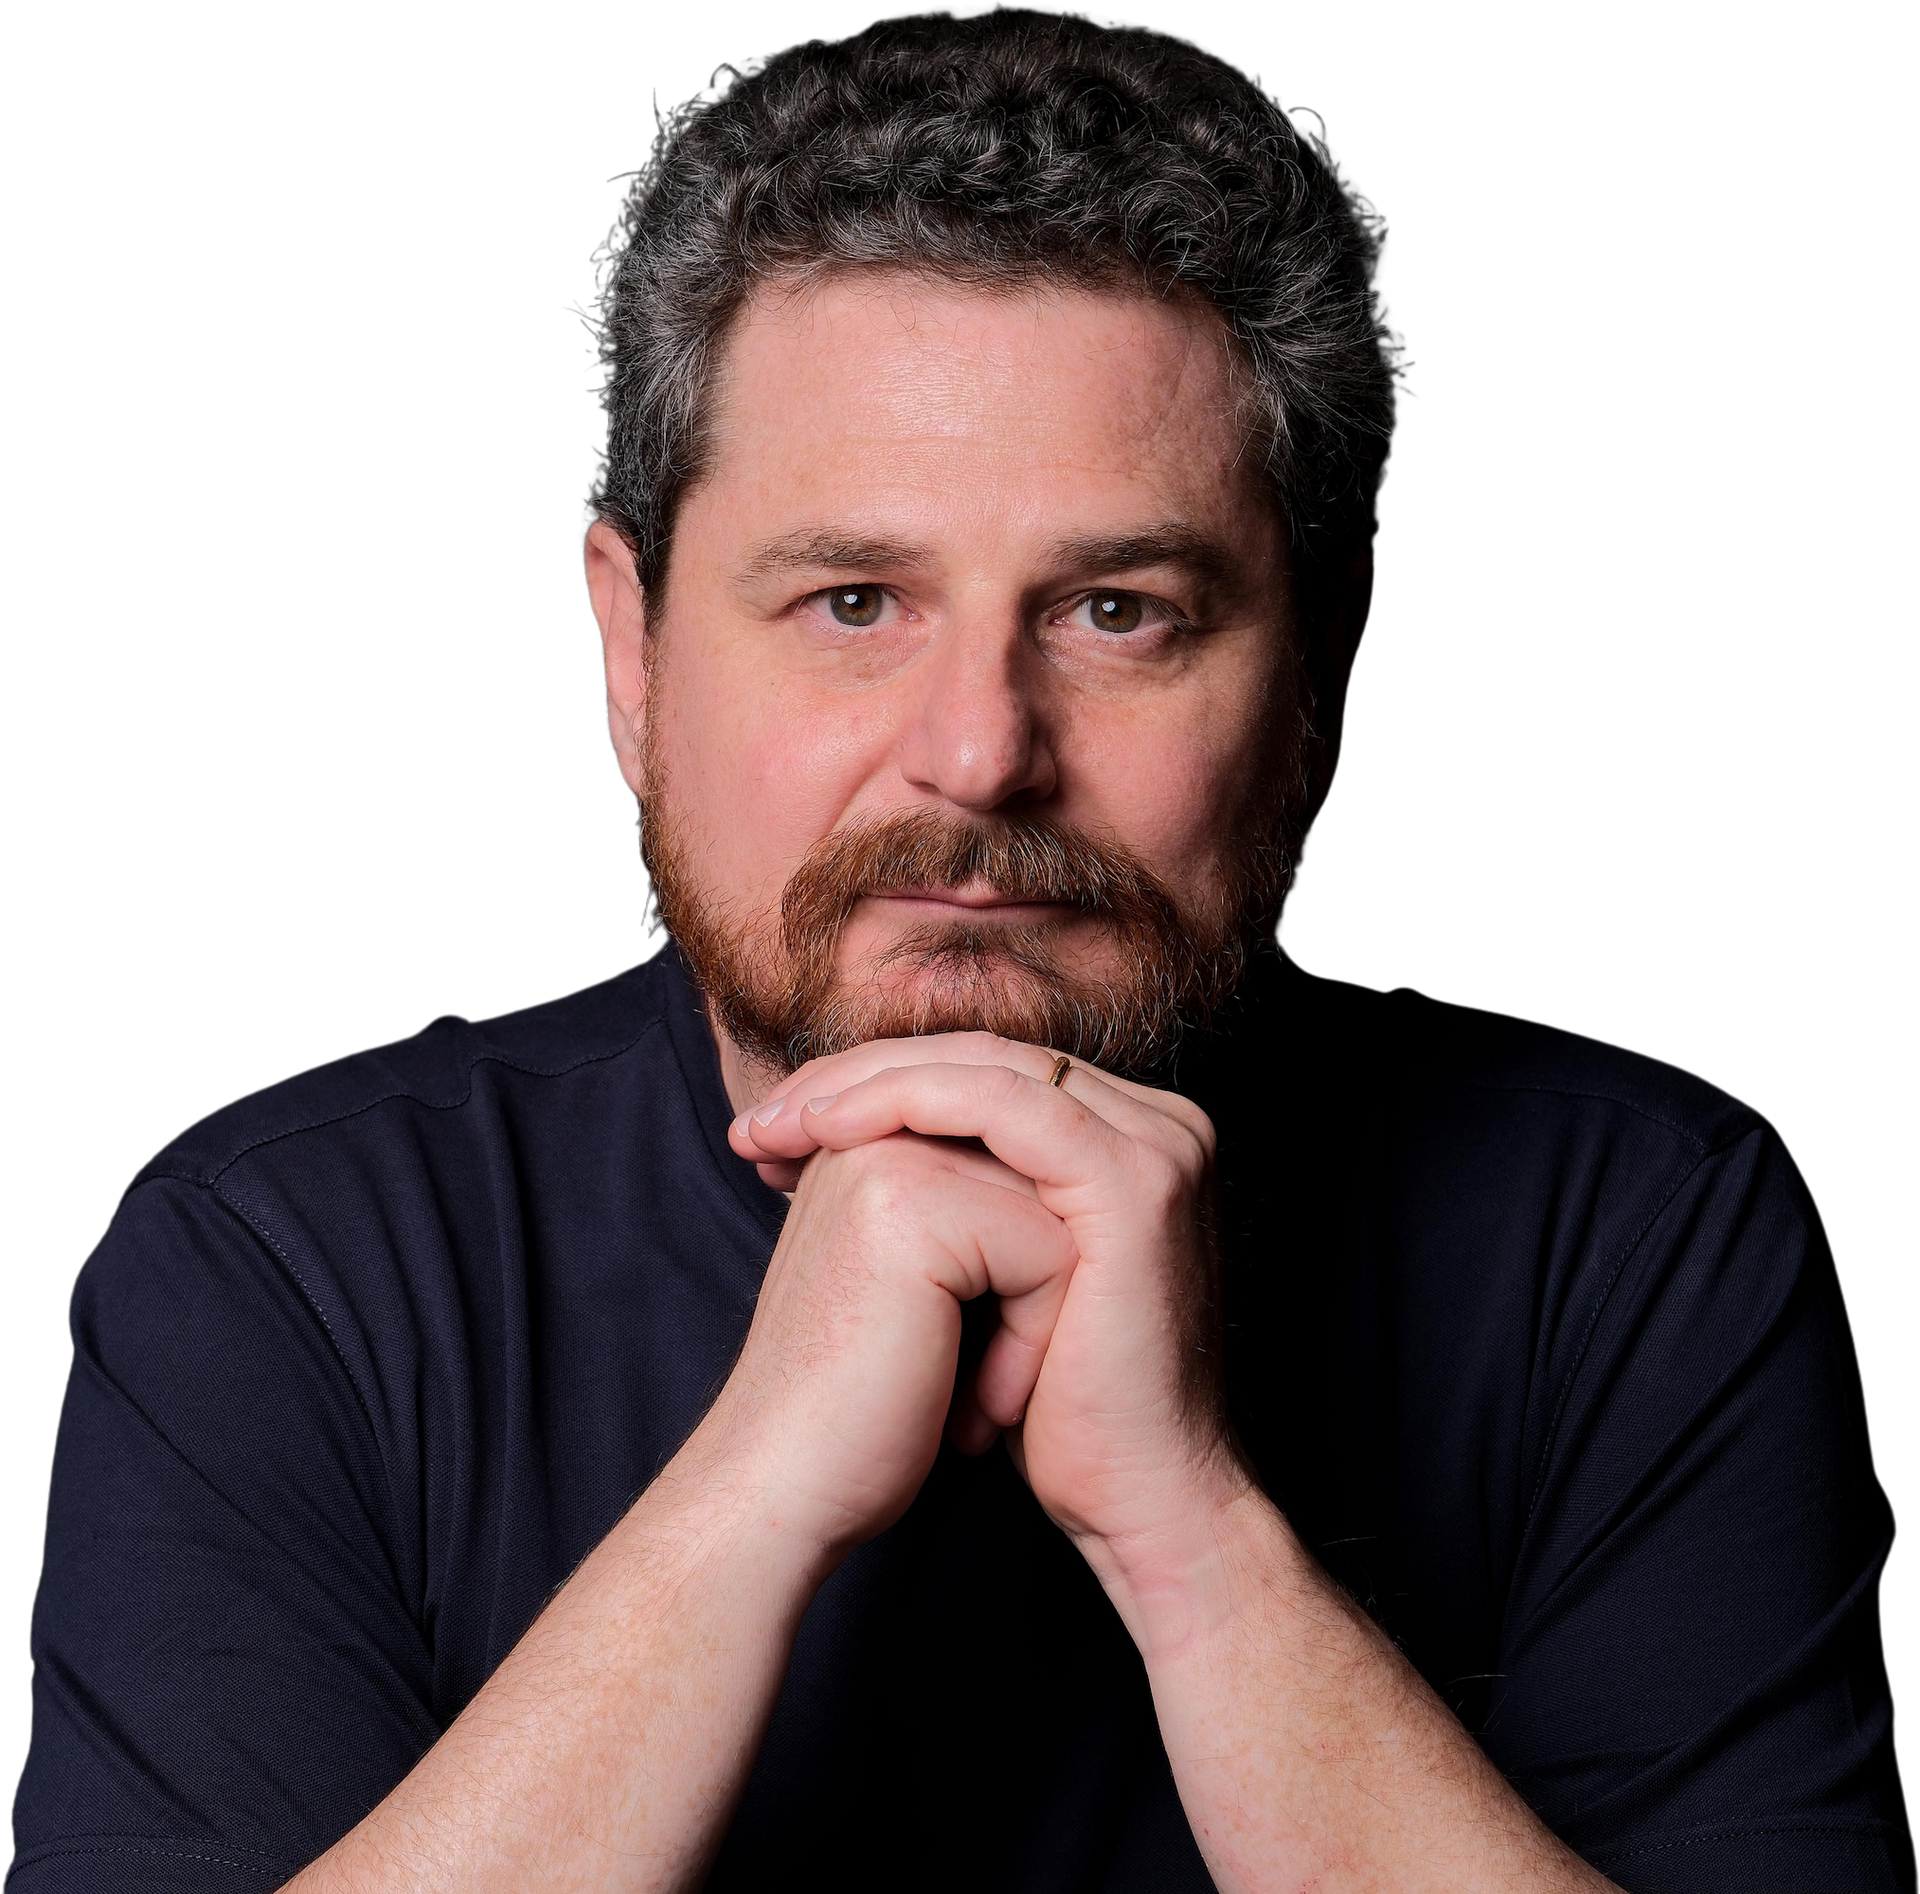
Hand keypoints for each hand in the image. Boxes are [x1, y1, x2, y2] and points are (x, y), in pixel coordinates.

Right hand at [693, 1118, 1078, 1557]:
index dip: (1016, 1272)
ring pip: (1056, 1216)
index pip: (1014, 1168)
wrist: (783, 1491)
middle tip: (970, 1382)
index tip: (947, 1356)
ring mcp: (889, 1163)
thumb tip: (1062, 1189)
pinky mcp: (915, 1210)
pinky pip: (1049, 1255)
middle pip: (1042, 1186)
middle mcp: (871, 1134)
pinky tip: (978, 1406)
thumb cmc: (854, 1409)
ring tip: (979, 1392)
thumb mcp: (915, 1290)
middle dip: (1033, 1289)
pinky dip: (1033, 1343)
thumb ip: (965, 1213)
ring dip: (1038, 1319)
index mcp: (864, 1142)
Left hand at [727, 1034, 1251, 1563]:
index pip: (982, 1073)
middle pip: (981, 1056)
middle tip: (760, 1119)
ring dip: (869, 1086)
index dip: (874, 1085)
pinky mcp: (1134, 1180)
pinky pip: (1003, 1105)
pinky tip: (836, 1130)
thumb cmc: (1054, 1410)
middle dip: (857, 1079)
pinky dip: (910, 1104)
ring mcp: (1155, 1146)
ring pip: (986, 1066)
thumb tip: (832, 1140)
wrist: (1134, 1502)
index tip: (774, 1126)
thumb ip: (951, 1196)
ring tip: (780, 1125)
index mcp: (1125, 1138)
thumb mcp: (987, 1279)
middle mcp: (1156, 1125)